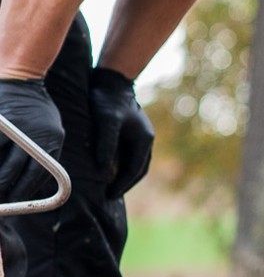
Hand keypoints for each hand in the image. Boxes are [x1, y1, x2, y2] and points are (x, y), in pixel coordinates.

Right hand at [0, 79, 64, 199]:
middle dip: (2, 189)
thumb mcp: (51, 131)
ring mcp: (13, 130)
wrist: (23, 78)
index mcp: (51, 142)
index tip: (12, 203)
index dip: (22, 192)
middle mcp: (33, 137)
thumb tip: (31, 185)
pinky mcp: (1, 124)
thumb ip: (44, 155)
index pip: (36, 176)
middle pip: (12, 173)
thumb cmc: (37, 109)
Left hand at [89, 68, 154, 198]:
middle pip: (139, 169)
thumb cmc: (109, 101)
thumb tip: (104, 170)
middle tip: (110, 195)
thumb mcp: (106, 122)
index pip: (135, 170)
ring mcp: (140, 136)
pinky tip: (110, 168)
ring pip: (136, 163)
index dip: (122, 185)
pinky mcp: (132, 133)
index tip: (110, 195)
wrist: (112, 81)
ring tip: (111, 186)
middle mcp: (145, 140)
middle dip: (126, 183)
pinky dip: (122, 165)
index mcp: (144, 140)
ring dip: (125, 175)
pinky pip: (130, 155)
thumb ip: (106, 145)